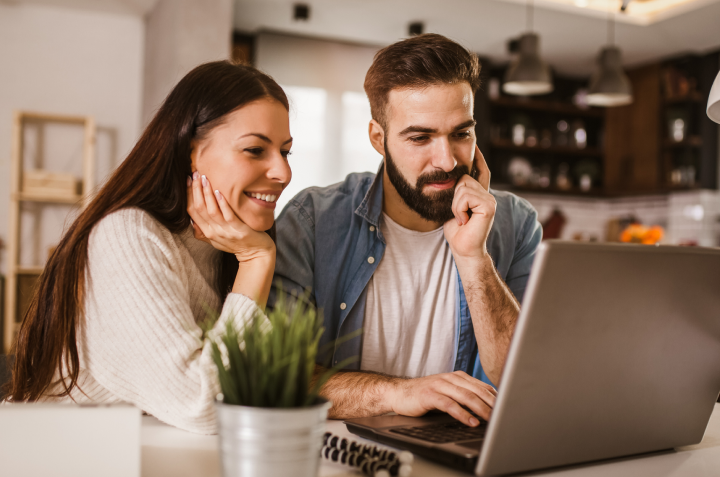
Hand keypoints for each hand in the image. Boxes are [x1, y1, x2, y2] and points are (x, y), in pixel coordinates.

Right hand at [187, 172, 274, 262]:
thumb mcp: (216, 239)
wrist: (256, 255)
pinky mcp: (239, 230)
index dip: (188, 195)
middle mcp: (213, 232)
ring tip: (205, 178)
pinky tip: (219, 191)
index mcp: (206, 232)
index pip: (191, 211)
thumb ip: (203, 231)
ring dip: (206, 193)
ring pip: (211, 211)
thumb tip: (191, 221)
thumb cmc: (237, 244)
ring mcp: (226, 231)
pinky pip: (228, 215)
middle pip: (198, 209)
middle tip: (195, 174)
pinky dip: (222, 203)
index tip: (187, 179)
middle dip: (195, 190)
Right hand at [389, 371, 496, 425]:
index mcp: (458, 377)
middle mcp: (450, 378)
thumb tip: (488, 408)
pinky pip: (449, 404)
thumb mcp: (448, 393)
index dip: (496, 398)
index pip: (482, 386)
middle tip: (504, 415)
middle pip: (477, 391)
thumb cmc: (425, 395)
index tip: (508, 408)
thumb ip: (465, 397)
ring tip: (492, 420)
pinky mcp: (429, 395)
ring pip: (466, 396)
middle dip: (492, 404)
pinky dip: (462, 413)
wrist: (399, 393)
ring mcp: (440, 385)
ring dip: (481, 409)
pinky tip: (471, 421)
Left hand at [443, 145, 495, 261]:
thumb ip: (457, 192)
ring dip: (455, 205)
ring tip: (462, 218)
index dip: (478, 157)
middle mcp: (487, 194)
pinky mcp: (489, 206)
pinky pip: (465, 196)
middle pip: (463, 177)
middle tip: (459, 214)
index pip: (481, 170)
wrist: (463, 249)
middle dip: (454, 196)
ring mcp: (490, 199)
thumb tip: (449, 177)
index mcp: (480, 193)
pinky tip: (465, 220)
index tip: (475, 144)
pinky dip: (459, 209)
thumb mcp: (453, 206)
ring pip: (463, 187)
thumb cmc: (456, 231)